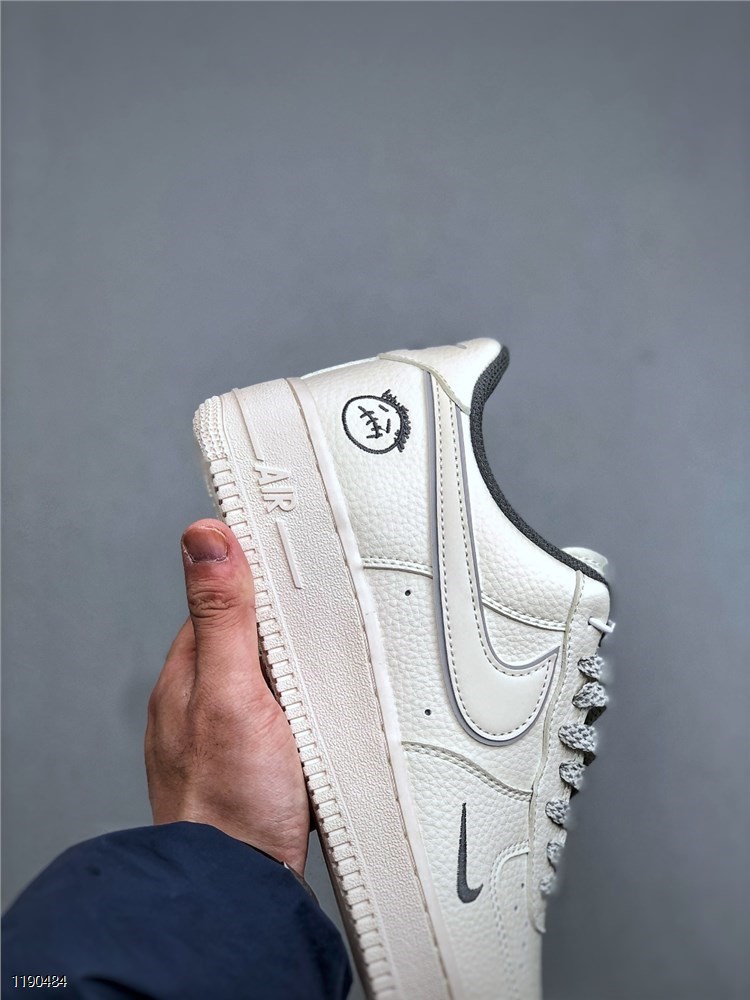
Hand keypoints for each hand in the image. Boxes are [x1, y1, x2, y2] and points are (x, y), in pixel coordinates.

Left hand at [145, 519, 309, 873]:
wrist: (240, 887)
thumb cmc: (229, 802)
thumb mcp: (231, 694)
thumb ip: (222, 617)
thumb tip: (203, 539)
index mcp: (191, 669)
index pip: (224, 596)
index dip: (257, 571)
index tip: (287, 542)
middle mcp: (203, 696)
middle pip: (251, 633)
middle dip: (286, 619)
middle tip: (326, 596)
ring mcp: (228, 728)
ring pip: (270, 673)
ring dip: (299, 663)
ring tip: (333, 648)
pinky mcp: (254, 757)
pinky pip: (280, 709)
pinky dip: (302, 700)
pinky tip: (320, 709)